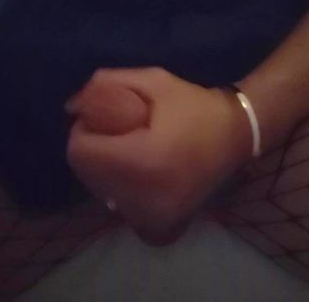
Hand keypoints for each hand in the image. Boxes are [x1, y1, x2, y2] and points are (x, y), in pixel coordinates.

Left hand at [65, 67, 252, 245]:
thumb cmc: (193, 104)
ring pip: (101, 191)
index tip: (105, 116)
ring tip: (134, 149)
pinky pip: (120, 207)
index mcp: (142, 162)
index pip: (80, 152)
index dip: (85, 129)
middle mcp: (144, 199)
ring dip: (106, 169)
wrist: (237, 135)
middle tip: (121, 131)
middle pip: (87, 173)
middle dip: (94, 148)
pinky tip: (141, 172)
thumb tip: (71, 107)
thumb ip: (106, 85)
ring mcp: (151, 219)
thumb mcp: (152, 81)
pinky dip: (122, 189)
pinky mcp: (158, 228)